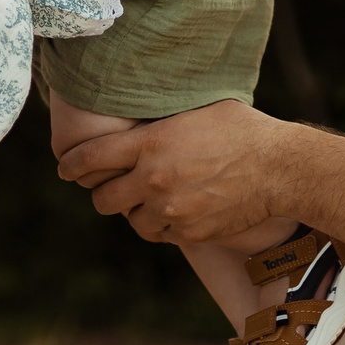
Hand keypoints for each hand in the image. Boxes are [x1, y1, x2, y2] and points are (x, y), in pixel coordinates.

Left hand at [57, 99, 285, 243]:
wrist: (279, 168)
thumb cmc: (240, 129)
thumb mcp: (195, 110)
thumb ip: (159, 119)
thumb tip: (133, 112)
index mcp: (151, 143)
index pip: (91, 158)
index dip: (71, 165)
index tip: (65, 168)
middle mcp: (154, 179)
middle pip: (103, 199)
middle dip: (103, 192)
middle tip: (112, 186)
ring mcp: (171, 210)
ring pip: (130, 220)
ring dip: (134, 211)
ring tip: (147, 199)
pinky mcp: (189, 233)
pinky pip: (159, 234)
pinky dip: (160, 225)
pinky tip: (172, 211)